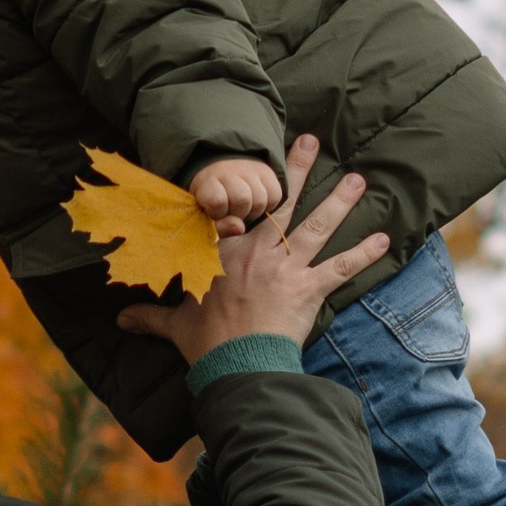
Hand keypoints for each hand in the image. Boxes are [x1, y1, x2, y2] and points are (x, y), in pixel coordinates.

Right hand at [117, 134, 389, 367]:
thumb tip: (121, 319)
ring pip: (317, 227)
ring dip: (340, 202)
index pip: (235, 212)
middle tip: (313, 142)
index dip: (246, 189)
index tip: (256, 165)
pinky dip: (364, 254)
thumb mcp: (175, 324)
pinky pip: (342, 267)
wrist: (236, 364)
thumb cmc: (206, 343)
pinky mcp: (309, 289)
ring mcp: (286, 268)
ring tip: (358, 180)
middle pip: (282, 204)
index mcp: (225, 253)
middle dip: (298, 170)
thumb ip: (151, 316)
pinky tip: (385, 239)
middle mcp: (258, 252)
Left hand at [187, 153, 283, 227]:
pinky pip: (274, 196)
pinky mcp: (267, 172)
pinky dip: (267, 206)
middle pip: (242, 200)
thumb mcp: (207, 221)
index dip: (218, 214)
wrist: (225, 185)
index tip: (215, 215)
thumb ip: (218, 229)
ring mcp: (248, 170)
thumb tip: (239, 227)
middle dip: (239, 215)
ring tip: (243, 211)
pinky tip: (255, 205)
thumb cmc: (211, 210)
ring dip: (253, 212)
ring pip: (260, 200)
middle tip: (231, 215)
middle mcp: (228, 171)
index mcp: (206, 182)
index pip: (217, 200)